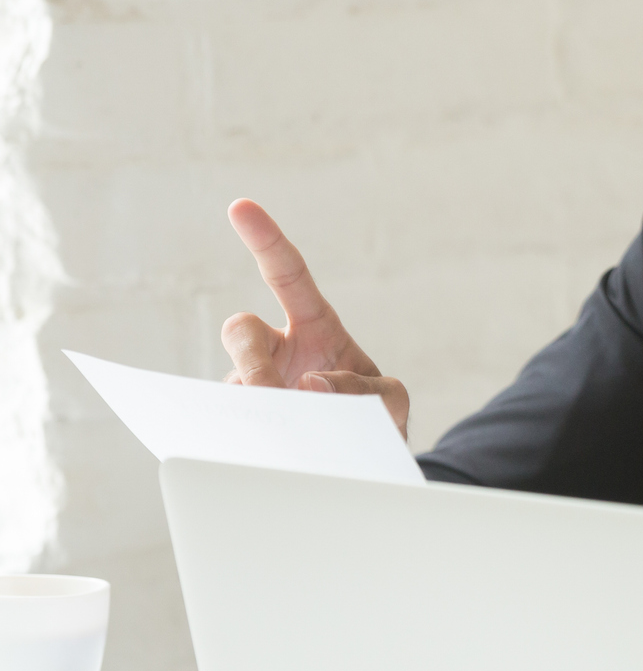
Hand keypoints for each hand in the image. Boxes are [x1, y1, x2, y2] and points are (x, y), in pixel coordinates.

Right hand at [220, 199, 409, 437]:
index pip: (287, 275)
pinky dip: (244, 439)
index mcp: (315, 328)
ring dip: (253, 407)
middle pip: (239, 330)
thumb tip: (310, 384)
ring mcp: (251, 387)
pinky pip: (225, 423)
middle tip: (275, 395)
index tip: (241, 206)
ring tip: (285, 438)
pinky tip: (265, 457)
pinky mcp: (236, 423)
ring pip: (230, 383)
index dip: (266, 240)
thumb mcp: (389, 402)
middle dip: (252, 362)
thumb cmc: (374, 419)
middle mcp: (276, 351)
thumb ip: (365, 390)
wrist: (362, 464)